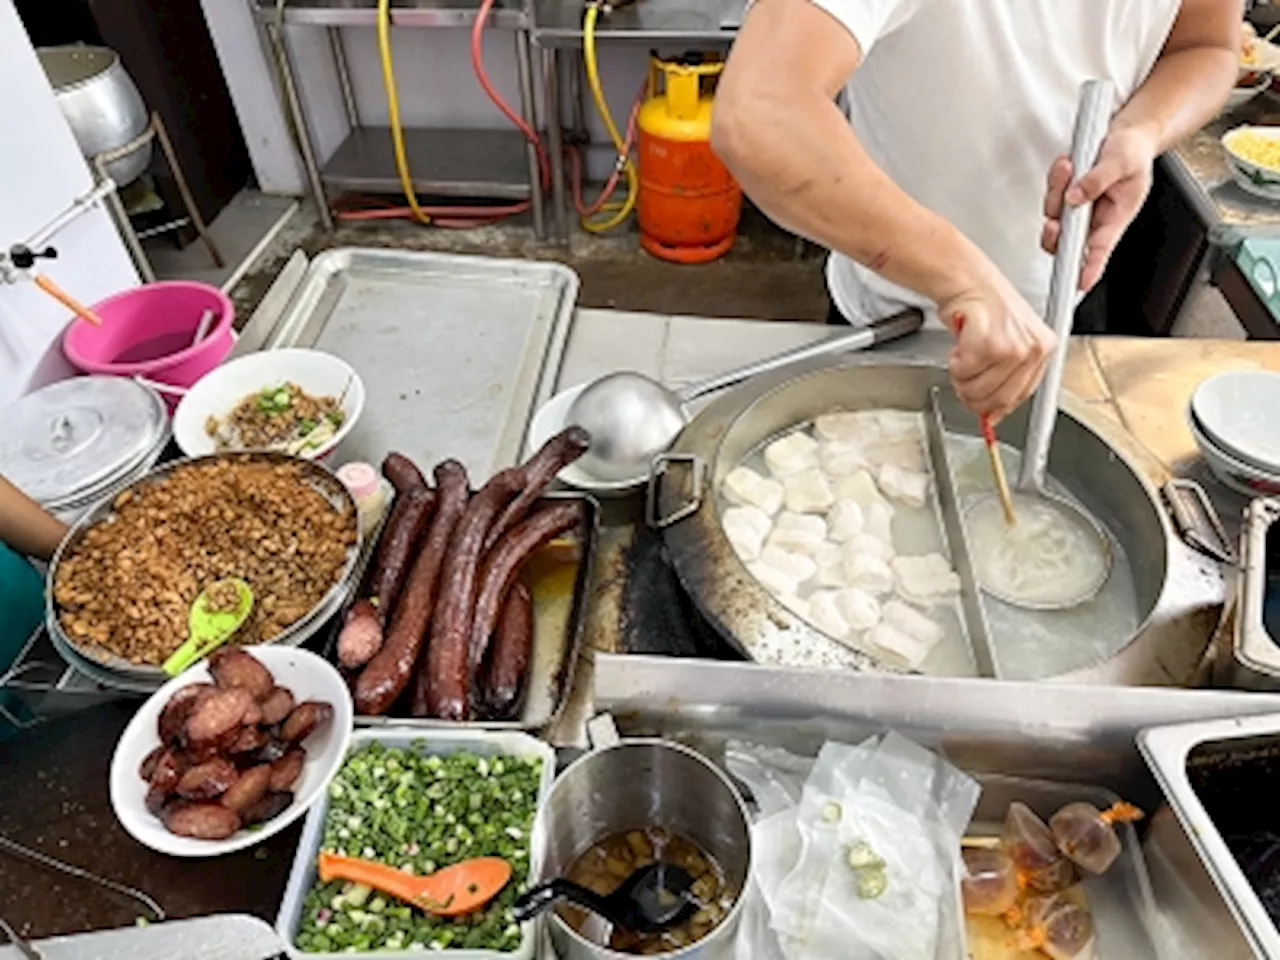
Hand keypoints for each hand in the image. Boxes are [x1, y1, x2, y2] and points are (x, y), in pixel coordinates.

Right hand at [941, 277, 1055, 421]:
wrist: (966, 280)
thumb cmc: (982, 306)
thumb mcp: (1006, 342)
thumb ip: (1004, 380)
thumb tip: (993, 415)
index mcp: (1043, 348)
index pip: (1022, 395)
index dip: (998, 408)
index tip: (986, 414)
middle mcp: (1034, 348)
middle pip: (999, 399)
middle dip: (973, 394)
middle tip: (963, 376)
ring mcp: (1015, 347)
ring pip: (978, 389)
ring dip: (961, 376)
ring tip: (963, 355)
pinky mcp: (992, 344)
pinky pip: (964, 372)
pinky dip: (954, 362)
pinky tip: (960, 345)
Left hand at [1041, 125, 1156, 292]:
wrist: (1127, 134)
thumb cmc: (1132, 151)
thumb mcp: (1122, 161)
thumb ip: (1098, 179)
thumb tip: (1075, 197)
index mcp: (1115, 217)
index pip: (1100, 250)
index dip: (1090, 268)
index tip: (1081, 283)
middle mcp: (1093, 217)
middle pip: (1064, 240)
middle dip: (1055, 231)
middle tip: (1055, 220)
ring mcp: (1077, 207)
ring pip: (1053, 214)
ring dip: (1056, 191)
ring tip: (1068, 166)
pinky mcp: (1065, 194)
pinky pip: (1051, 194)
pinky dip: (1055, 179)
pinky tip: (1066, 164)